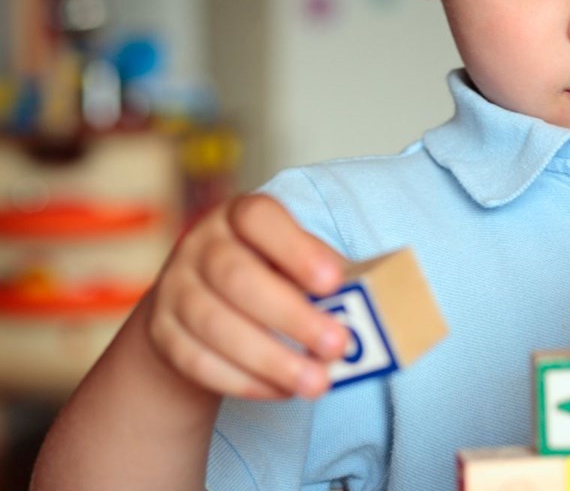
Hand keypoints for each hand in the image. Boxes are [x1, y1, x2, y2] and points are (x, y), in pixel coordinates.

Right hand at [146, 194, 349, 399]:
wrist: (197, 306)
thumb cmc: (269, 276)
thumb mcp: (294, 261)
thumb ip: (322, 276)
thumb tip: (368, 308)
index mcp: (239, 216)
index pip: (259, 218)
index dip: (296, 249)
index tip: (333, 283)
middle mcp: (200, 246)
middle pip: (236, 277)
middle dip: (291, 316)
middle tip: (337, 346)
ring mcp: (174, 288)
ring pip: (215, 325)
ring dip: (271, 359)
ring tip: (317, 383)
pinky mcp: (162, 333)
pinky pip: (197, 361)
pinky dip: (244, 381)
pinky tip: (282, 391)